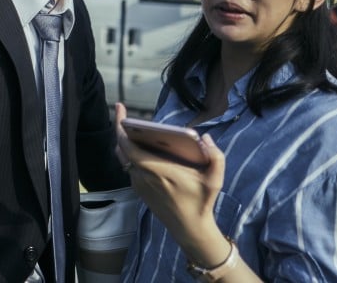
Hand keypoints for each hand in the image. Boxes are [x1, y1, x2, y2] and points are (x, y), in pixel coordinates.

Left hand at [114, 103, 227, 262]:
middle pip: (122, 147)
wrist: (189, 228)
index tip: (120, 108)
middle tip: (122, 111)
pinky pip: (129, 166)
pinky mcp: (138, 188)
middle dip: (120, 127)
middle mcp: (143, 175)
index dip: (121, 125)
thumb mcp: (215, 180)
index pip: (129, 145)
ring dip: (124, 141)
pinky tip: (141, 145)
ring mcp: (138, 182)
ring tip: (131, 125)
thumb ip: (216, 157)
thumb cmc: (201, 201)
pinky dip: (130, 153)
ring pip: (124, 157)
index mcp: (157, 170)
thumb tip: (206, 138)